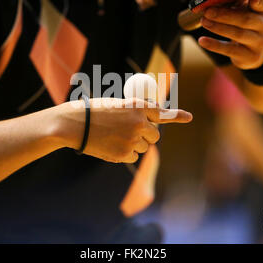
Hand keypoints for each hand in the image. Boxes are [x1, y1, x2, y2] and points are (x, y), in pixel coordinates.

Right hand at [58, 98, 192, 162]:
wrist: (74, 124)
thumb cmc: (93, 111)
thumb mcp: (118, 105)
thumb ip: (137, 111)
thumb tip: (154, 119)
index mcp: (137, 106)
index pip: (162, 112)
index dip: (177, 115)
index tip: (189, 117)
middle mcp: (139, 122)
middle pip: (155, 135)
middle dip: (146, 135)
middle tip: (130, 131)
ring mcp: (132, 139)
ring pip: (144, 147)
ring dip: (134, 144)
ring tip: (114, 137)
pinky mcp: (124, 154)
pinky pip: (134, 157)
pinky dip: (125, 154)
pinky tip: (111, 146)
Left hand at [198, 0, 262, 69]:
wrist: (259, 52)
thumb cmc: (248, 24)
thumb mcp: (245, 10)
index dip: (258, 1)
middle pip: (245, 20)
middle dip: (225, 15)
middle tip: (207, 11)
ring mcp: (258, 42)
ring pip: (237, 34)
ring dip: (218, 27)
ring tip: (203, 21)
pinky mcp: (249, 56)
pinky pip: (230, 50)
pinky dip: (214, 45)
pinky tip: (202, 40)